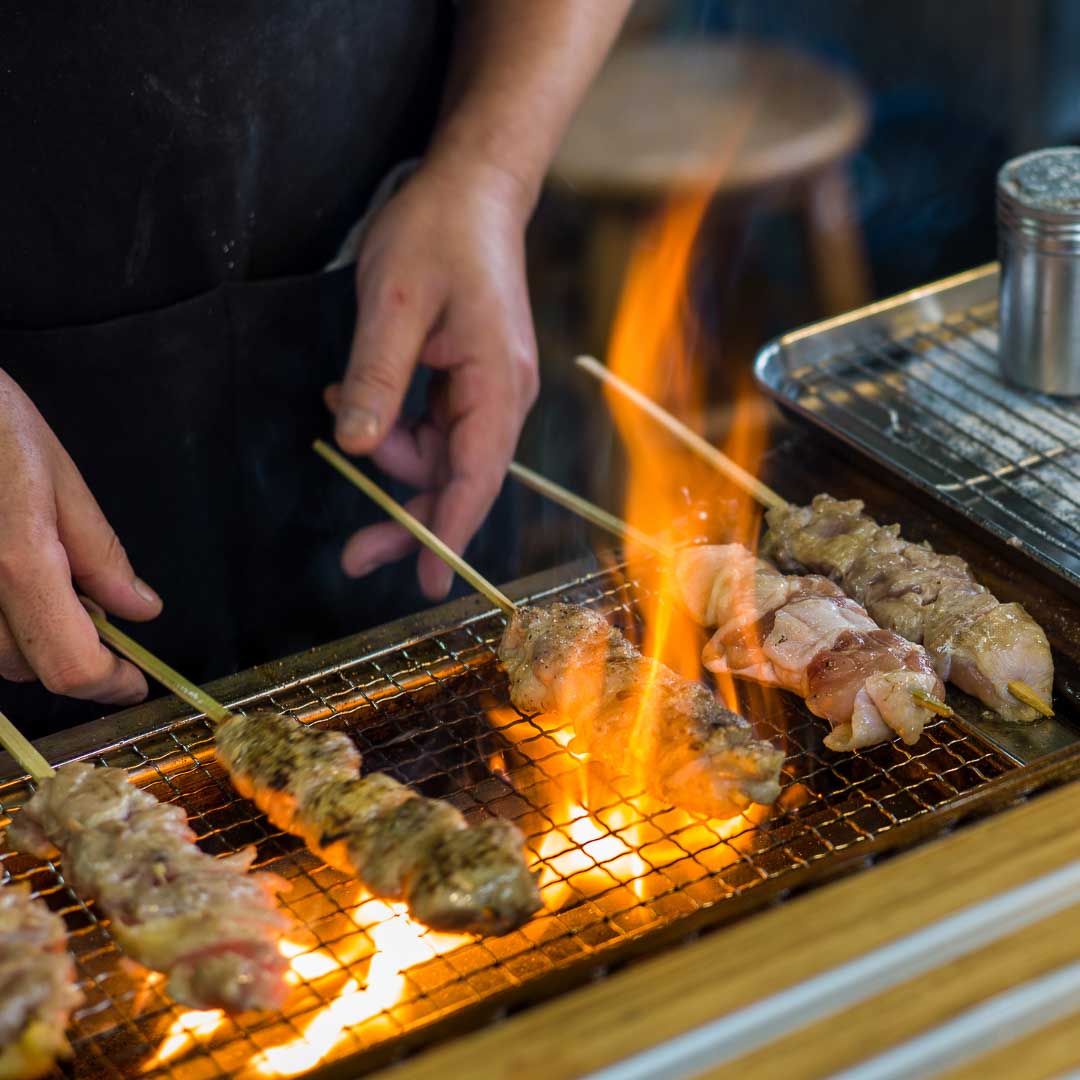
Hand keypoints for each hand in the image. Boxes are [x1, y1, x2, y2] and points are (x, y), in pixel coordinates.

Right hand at [0, 371, 161, 702]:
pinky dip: (2, 622)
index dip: (111, 684)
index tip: (136, 681)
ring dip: (34, 642)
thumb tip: (141, 611)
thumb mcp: (62, 482)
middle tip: (104, 620)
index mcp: (20, 565)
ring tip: (55, 584)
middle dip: (77, 657)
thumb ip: (102, 555)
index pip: (71, 665)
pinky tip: (13, 578)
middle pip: (31, 669)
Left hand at [325, 158, 538, 598]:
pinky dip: (394, 424)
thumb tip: (362, 448)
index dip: (449, 531)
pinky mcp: (469, 380)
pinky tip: (356, 394)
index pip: (475, 475)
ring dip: (390, 452)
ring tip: (342, 401)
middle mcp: (503, 396)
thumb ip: (379, 378)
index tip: (429, 583)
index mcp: (497, 382)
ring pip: (440, 456)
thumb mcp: (394, 302)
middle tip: (352, 556)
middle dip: (407, 514)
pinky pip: (432, 426)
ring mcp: (489, 389)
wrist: (470, 187)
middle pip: (459, 480)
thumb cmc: (436, 234)